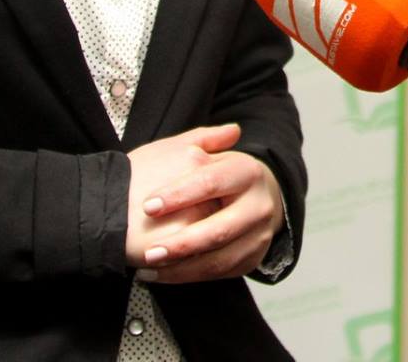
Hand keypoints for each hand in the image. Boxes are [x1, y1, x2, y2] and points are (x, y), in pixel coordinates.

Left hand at [127, 123, 284, 283]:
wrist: (258, 198)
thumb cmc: (224, 176)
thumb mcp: (214, 154)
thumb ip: (206, 141)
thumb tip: (231, 130)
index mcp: (247, 172)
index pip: (211, 183)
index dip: (179, 195)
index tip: (148, 207)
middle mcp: (259, 206)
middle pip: (219, 230)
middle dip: (181, 243)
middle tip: (148, 251)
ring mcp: (259, 235)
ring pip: (219, 259)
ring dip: (181, 268)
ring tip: (147, 267)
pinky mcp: (252, 259)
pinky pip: (219, 273)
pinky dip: (188, 276)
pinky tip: (161, 275)